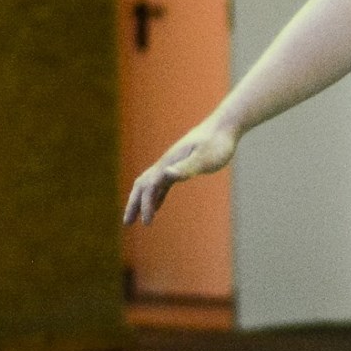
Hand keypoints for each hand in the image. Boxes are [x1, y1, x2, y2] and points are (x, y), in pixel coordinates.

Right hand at [123, 119, 238, 224]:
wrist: (224, 127)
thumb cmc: (217, 143)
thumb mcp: (205, 158)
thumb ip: (186, 167)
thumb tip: (167, 174)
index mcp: (168, 163)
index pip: (150, 187)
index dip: (146, 205)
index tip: (147, 223)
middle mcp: (166, 163)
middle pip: (141, 185)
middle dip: (133, 204)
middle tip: (126, 223)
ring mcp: (172, 164)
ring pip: (149, 185)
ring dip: (141, 201)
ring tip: (136, 219)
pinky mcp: (180, 165)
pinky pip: (162, 184)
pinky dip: (156, 196)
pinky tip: (156, 206)